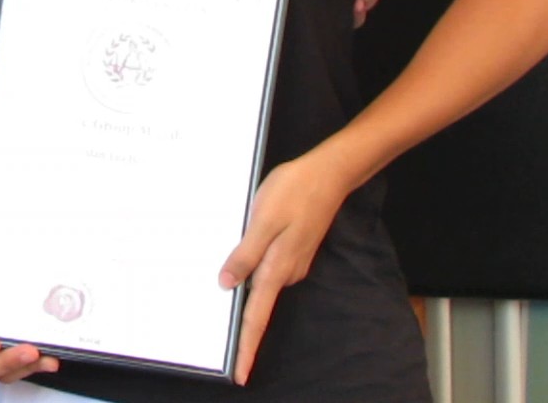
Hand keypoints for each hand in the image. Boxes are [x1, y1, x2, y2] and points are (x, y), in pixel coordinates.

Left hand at [217, 155, 347, 384]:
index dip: (247, 346)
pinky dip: (254, 268)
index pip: (258, 316)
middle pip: (259, 305)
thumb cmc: (294, 191)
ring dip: (245, 288)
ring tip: (220, 291)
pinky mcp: (293, 249)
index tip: (240, 373)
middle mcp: (287, 272)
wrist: (328, 174)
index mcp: (277, 268)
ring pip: (262, 283)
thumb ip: (245, 254)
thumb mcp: (262, 220)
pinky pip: (268, 267)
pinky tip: (240, 259)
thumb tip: (228, 284)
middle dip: (241, 323)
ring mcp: (292, 262)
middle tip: (219, 339)